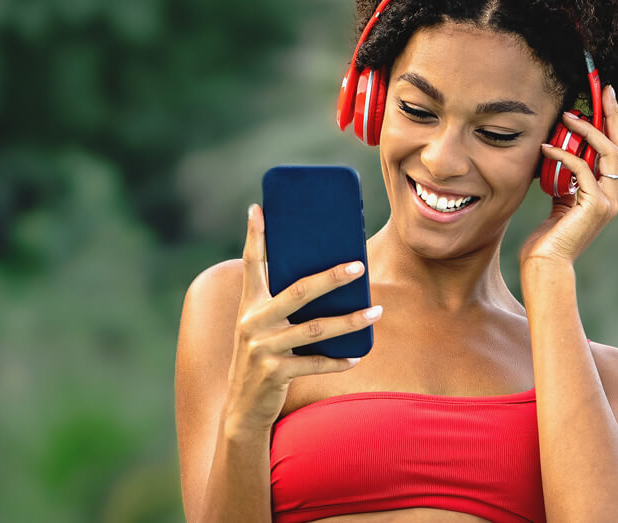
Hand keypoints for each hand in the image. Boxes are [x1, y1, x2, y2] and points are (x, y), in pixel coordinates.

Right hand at [222, 204, 381, 433]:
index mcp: (249, 304)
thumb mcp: (261, 327)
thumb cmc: (261, 358)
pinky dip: (339, 360)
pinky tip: (358, 355)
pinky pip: (315, 363)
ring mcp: (262, 347)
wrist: (241, 408)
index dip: (254, 236)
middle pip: (298, 291)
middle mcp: (252, 321)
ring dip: (349, 321)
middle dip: (331, 277)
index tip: (258, 208)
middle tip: (359, 266)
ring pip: (314, 329)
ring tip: (376, 312)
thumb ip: (280, 304)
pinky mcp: (274, 373)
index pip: (251, 263)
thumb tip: (325, 281)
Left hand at [519, 84, 617, 266]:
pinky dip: (564, 155)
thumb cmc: (547, 238)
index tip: (605, 98)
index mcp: (607, 194)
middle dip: (612, 116)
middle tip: (602, 91)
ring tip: (567, 117)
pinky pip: (582, 170)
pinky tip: (547, 147)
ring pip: (608, 154)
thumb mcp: (559, 202)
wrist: (546, 266)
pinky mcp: (594, 207)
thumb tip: (559, 154)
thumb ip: (566, 181)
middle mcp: (612, 197)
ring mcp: (607, 202)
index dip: (613, 124)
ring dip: (587, 131)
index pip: (616, 152)